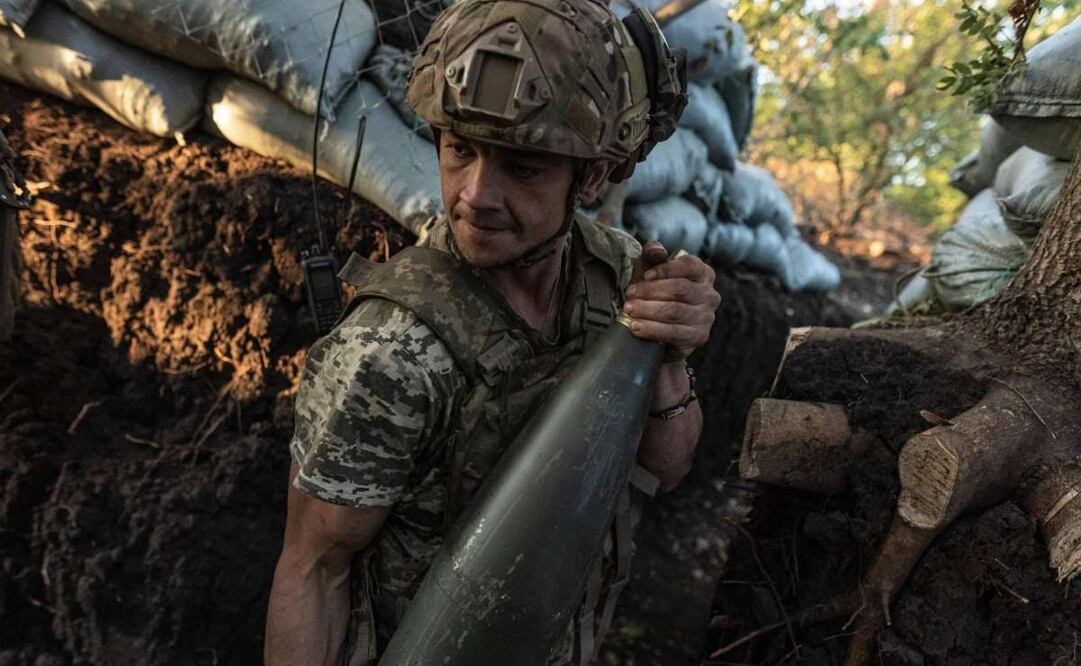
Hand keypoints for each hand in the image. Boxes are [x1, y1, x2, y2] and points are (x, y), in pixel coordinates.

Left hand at [622, 242, 720, 361]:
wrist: (657, 330)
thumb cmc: (654, 295)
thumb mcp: (650, 271)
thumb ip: (652, 256)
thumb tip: (656, 249)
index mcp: (703, 274)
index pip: (690, 265)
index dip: (666, 269)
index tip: (645, 275)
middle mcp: (710, 295)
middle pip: (680, 289)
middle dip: (650, 291)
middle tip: (629, 294)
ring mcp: (706, 317)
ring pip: (675, 311)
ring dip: (647, 309)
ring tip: (629, 309)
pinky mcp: (698, 337)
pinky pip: (674, 332)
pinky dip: (652, 329)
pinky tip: (636, 327)